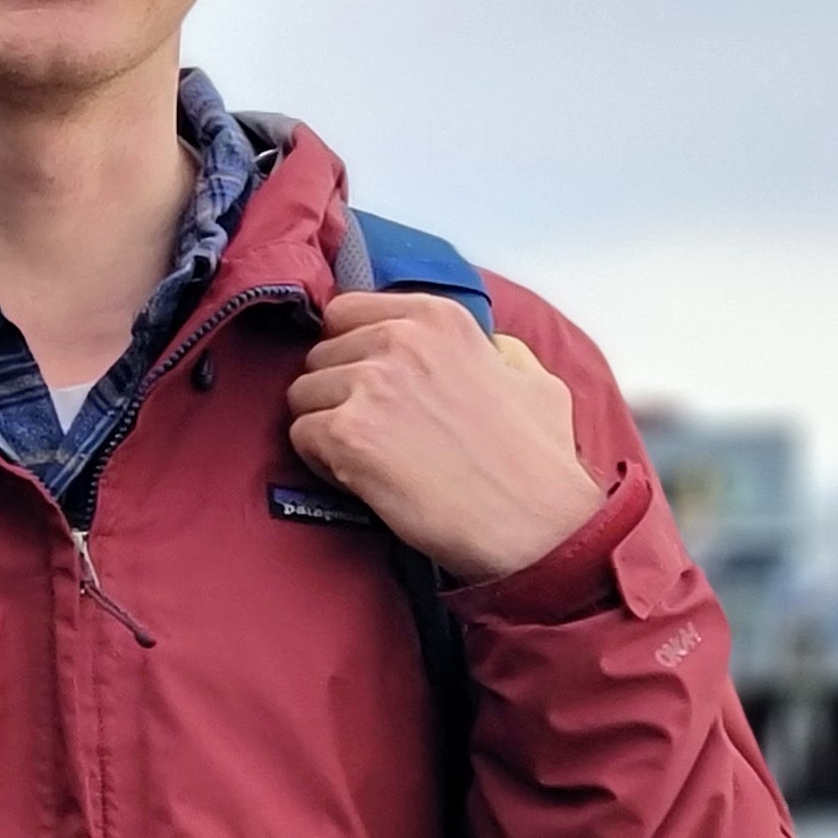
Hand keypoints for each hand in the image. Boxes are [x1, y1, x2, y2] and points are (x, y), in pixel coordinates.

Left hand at [286, 294, 605, 580]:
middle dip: (337, 394)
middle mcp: (400, 339)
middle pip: (320, 355)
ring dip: (325, 428)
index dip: (348, 350)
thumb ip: (497, 352)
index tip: (368, 383)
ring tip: (369, 457)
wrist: (535, 526)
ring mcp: (370, 384)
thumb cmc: (537, 463)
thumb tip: (487, 346)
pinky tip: (358, 477)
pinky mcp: (348, 433)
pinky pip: (300, 435)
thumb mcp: (533, 381)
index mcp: (439, 317)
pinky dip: (319, 460)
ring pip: (302, 395)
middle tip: (375, 431)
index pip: (346, 311)